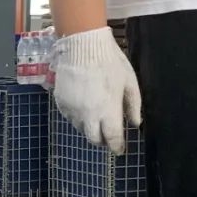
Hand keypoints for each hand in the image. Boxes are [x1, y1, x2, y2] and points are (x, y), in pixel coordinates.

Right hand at [52, 27, 141, 154]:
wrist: (82, 47)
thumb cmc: (110, 62)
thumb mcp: (129, 81)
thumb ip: (133, 104)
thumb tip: (135, 123)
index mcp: (107, 110)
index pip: (112, 137)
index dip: (117, 146)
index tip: (120, 150)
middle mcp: (87, 115)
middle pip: (94, 139)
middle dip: (102, 140)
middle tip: (108, 135)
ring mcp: (72, 110)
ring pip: (81, 128)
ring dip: (90, 127)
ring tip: (96, 116)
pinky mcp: (61, 104)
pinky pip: (70, 117)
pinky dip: (78, 117)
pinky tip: (84, 105)